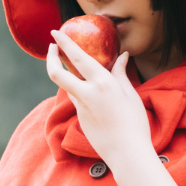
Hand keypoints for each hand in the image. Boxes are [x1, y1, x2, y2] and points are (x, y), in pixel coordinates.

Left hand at [47, 29, 153, 164]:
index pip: (78, 57)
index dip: (63, 43)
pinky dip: (78, 89)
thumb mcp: (131, 94)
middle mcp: (88, 93)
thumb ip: (121, 74)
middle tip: (51, 47)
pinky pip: (76, 98)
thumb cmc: (134, 123)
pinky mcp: (79, 118)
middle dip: (50, 57)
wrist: (127, 153)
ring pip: (67, 85)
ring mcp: (81, 107)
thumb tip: (123, 56)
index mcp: (103, 83)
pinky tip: (86, 87)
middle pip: (57, 72)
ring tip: (69, 62)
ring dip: (65, 73)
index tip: (56, 32)